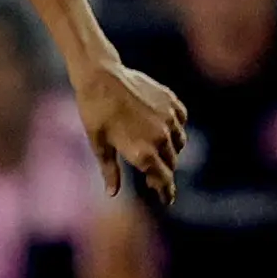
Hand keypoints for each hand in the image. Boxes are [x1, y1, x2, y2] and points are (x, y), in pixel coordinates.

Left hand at [74, 59, 187, 201]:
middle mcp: (161, 138)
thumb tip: (113, 193)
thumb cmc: (95, 113)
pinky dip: (176, 129)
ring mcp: (169, 119)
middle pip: (171, 163)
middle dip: (163, 172)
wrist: (101, 78)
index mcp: (143, 153)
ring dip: (171, 151)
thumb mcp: (99, 146)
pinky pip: (181, 121)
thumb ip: (110, 171)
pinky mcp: (171, 102)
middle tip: (151, 176)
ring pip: (179, 143)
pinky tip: (164, 129)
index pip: (164, 179)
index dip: (166, 192)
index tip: (166, 199)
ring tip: (156, 151)